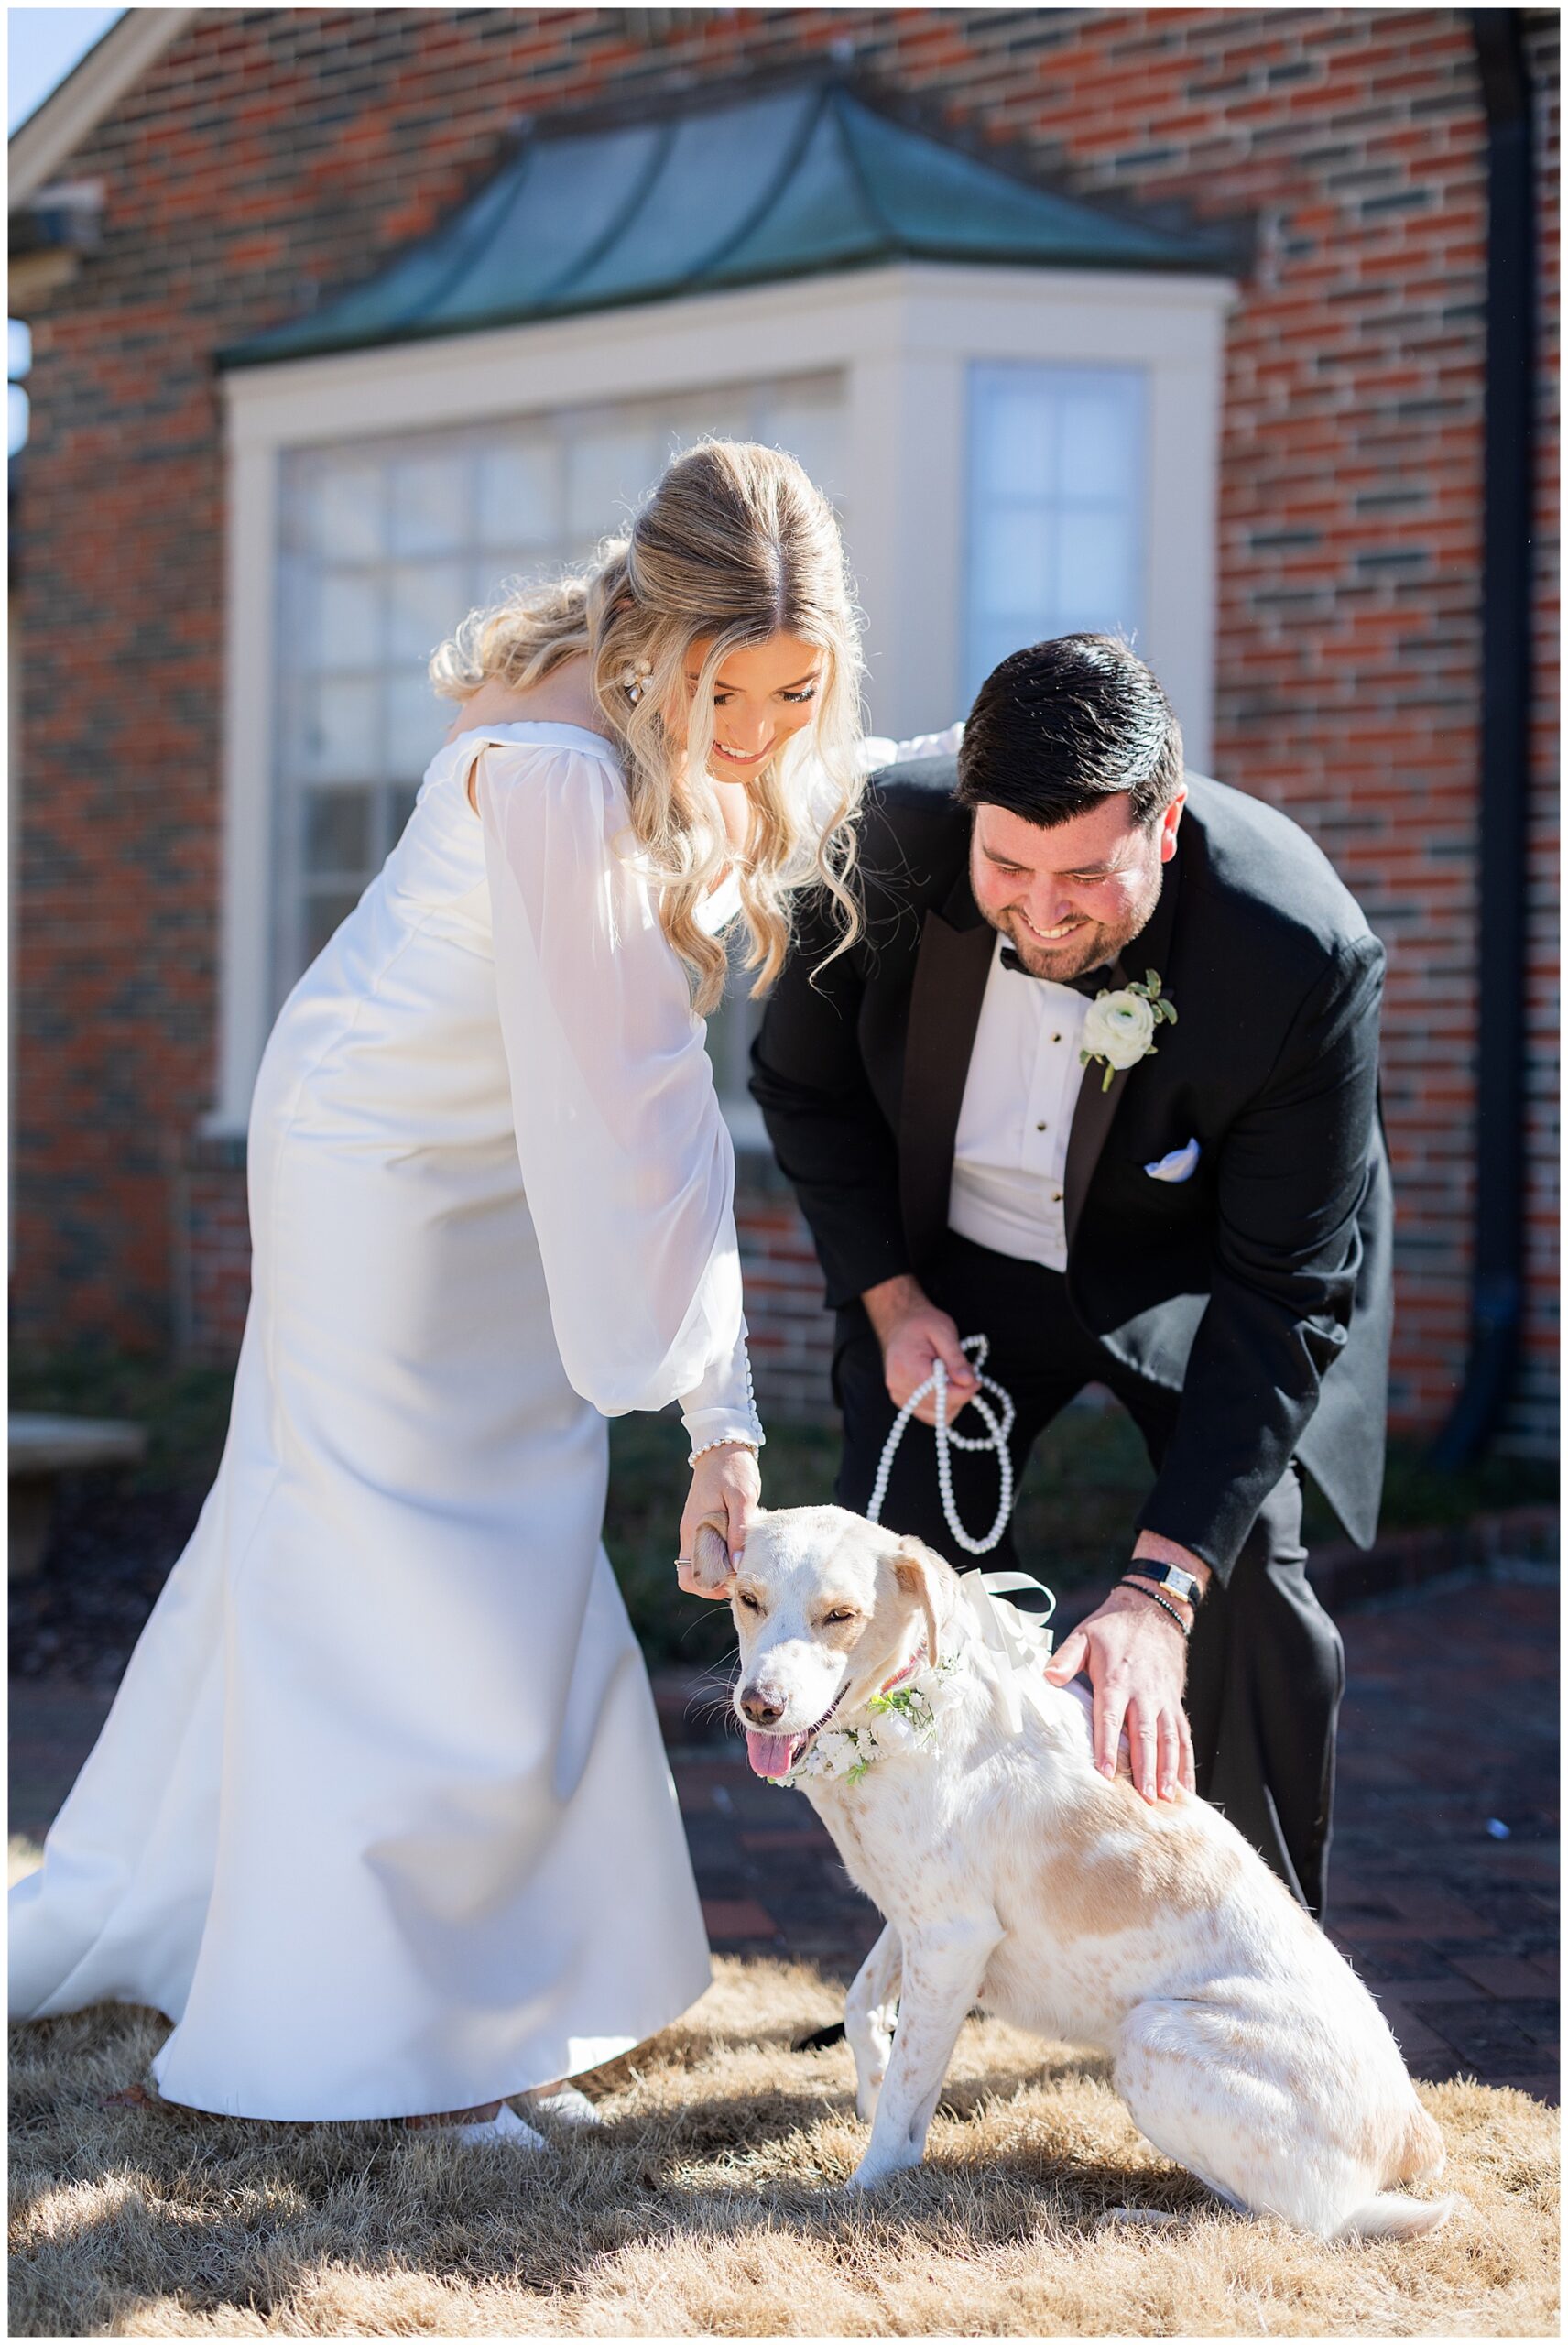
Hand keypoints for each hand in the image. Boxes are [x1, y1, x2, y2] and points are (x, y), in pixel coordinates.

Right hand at [676, 1443, 760, 1599]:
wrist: (722, 1445)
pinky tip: (739, 1549)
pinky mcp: (702, 1525)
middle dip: (715, 1585)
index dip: (713, 1587)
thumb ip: (739, 1530)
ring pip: (699, 1567)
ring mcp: (695, 1530)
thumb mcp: (742, 1497)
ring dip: (718, 1572)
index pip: (692, 1577)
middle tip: (740, 1575)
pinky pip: (706, 1553)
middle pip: (692, 1578)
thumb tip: (738, 1563)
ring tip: (742, 1562)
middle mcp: (690, 1534)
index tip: (736, 1579)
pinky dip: (720, 1559)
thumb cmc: (734, 1469)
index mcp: (694, 1529)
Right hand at [861, 1274, 978, 1428]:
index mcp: (907, 1368)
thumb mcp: (943, 1331)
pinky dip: (942, 1406)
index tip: (975, 1378)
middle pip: (941, 1407)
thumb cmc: (921, 1323)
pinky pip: (929, 1415)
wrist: (900, 1323)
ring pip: (937, 1416)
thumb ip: (956, 1358)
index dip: (966, 1389)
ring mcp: (899, 1396)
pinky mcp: (903, 1401)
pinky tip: (945, 1387)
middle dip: (960, 1394)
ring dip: (952, 1401)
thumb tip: (968, 1381)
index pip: (942, 1394)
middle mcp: (899, 1386)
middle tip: (966, 1374)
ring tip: (952, 1378)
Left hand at [1043, 1584, 1194, 1802]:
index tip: (1106, 1774)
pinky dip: (1186, 1764)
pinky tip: (1185, 1788)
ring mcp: (1163, 1700)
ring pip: (1169, 1740)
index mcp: (1116, 1680)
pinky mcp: (1175, 1703)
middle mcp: (1143, 1694)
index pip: (1111, 1719)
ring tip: (1166, 1799)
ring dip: (1168, 1771)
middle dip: (1144, 1769)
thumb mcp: (1084, 1635)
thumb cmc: (1113, 1627)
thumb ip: (1066, 1658)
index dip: (1109, 1747)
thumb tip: (1047, 1678)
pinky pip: (1184, 1737)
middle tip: (1143, 1799)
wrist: (1154, 1610)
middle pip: (1145, 1736)